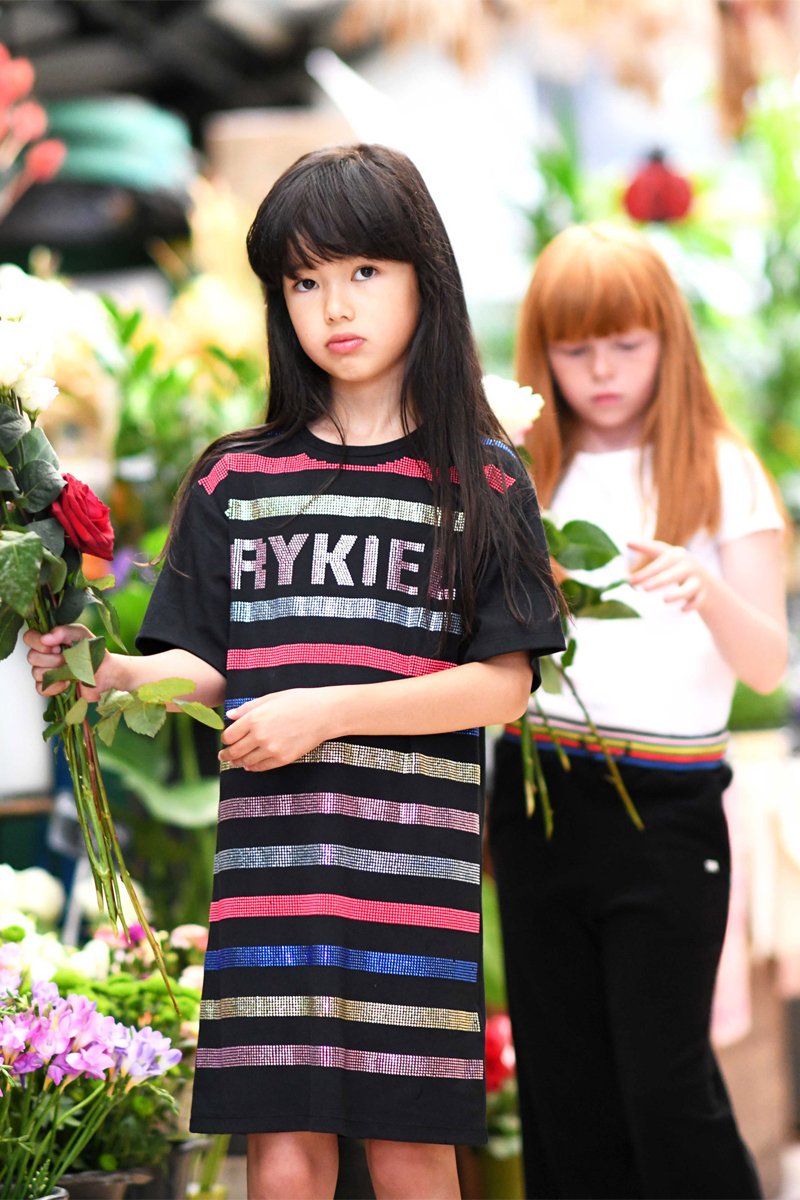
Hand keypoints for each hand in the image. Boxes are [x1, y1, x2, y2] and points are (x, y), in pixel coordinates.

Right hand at [24, 624, 107, 699]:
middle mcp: (46, 655)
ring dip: (56, 672)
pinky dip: (55, 686)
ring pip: (36, 673)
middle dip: (52, 660)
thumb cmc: (94, 652)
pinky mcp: (51, 686)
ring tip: (71, 671)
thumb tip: (45, 638)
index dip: (38, 643)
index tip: (56, 647)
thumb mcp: (82, 635)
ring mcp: (47, 671)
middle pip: (31, 657)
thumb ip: (64, 631)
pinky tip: (67, 682)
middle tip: (68, 660)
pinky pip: (41, 688)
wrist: (106, 672)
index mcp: (51, 640)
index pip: (29, 637)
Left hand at [219, 689, 336, 771]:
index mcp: (254, 718)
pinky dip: (252, 767)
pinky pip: (261, 767)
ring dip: (237, 763)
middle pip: (234, 751)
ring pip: (245, 762)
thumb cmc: (298, 701)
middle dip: (226, 754)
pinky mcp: (282, 759)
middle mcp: (260, 736)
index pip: (229, 736)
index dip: (225, 739)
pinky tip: (249, 765)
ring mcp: (271, 749)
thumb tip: (230, 715)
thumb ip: (247, 708)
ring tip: (234, 762)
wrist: (324, 714)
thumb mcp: (270, 698)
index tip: (226, 740)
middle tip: (223, 756)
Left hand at [627, 539, 709, 611]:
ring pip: (690, 587)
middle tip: (643, 588)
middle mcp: (687, 565)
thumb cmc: (677, 569)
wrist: (706, 582)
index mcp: (675, 555)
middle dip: (659, 580)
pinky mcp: (703, 594)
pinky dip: (691, 605)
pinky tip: (682, 610)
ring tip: (664, 599)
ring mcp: (697, 580)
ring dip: (678, 594)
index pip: (658, 551)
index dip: (643, 547)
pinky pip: (698, 600)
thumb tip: (627, 545)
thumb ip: (647, 553)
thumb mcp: (666, 559)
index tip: (627, 543)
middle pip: (674, 573)